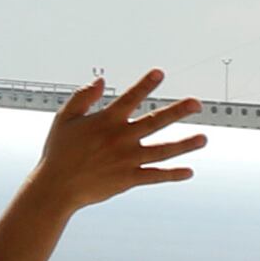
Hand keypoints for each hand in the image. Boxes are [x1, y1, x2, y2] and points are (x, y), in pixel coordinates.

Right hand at [0, 74, 208, 260]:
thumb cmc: (59, 151)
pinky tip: (189, 171)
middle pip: (155, 122)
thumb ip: (83, 97)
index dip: (146, 84)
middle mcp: (121, 139)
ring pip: (162, 150)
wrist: (56, 187)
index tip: (161, 73)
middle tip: (197, 103)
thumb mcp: (65, 118)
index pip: (130, 97)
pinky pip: (155, 176)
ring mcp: (127, 160)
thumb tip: (101, 80)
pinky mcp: (128, 179)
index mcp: (106, 121)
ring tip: (203, 138)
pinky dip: (172, 174)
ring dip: (184, 145)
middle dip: (177, 111)